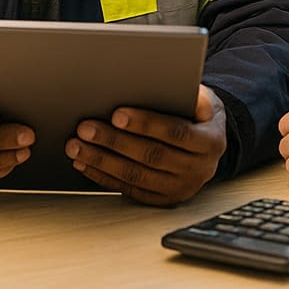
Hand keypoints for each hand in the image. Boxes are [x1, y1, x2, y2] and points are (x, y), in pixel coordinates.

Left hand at [66, 86, 227, 205]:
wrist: (208, 147)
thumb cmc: (199, 117)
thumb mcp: (207, 101)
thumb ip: (197, 96)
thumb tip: (182, 89)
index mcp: (211, 142)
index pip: (176, 133)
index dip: (146, 124)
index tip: (117, 114)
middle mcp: (198, 170)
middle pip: (151, 155)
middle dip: (114, 141)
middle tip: (86, 127)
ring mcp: (179, 188)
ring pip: (136, 175)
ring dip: (102, 161)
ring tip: (77, 145)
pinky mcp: (162, 199)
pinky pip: (129, 189)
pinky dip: (103, 176)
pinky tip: (85, 163)